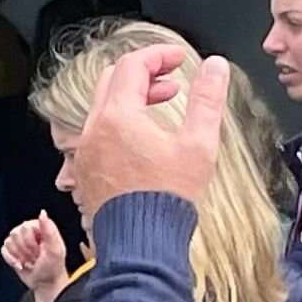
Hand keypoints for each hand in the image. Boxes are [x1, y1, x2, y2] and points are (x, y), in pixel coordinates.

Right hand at [1, 210, 70, 301]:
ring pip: (8, 242)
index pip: (25, 227)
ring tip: (29, 260)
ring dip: (19, 256)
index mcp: (40, 226)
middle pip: (15, 234)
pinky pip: (3, 250)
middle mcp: (28, 231)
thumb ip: (49, 230)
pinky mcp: (11, 250)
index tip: (40, 251)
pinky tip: (20, 264)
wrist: (45, 282)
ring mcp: (19, 240)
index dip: (31, 242)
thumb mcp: (54, 249)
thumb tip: (42, 213)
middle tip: (35, 257)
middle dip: (25, 250)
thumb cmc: (52, 267)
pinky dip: (11, 260)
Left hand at [70, 45, 229, 221]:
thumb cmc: (167, 200)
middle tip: (171, 79)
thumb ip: (208, 99)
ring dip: (132, 97)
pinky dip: (120, 122)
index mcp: (117, 118)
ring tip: (163, 103)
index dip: (159, 55)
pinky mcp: (86, 173)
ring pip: (103, 107)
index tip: (179, 59)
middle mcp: (93, 133)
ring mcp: (86, 154)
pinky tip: (145, 136)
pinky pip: (98, 133)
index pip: (132, 65)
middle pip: (112, 80)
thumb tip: (215, 66)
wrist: (140, 245)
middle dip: (144, 72)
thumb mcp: (199, 143)